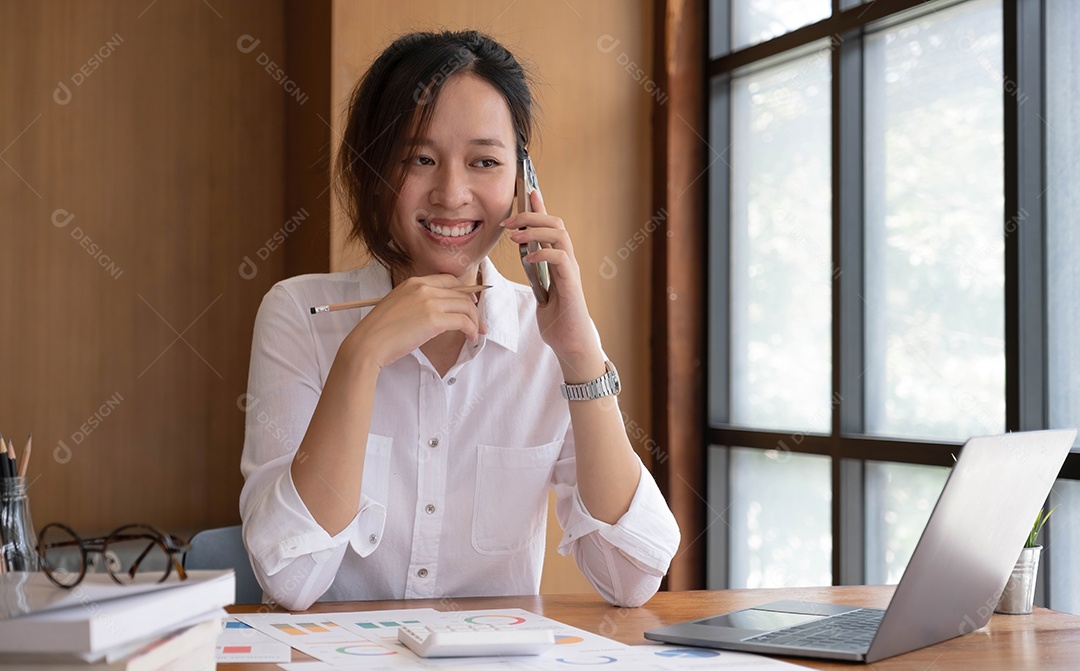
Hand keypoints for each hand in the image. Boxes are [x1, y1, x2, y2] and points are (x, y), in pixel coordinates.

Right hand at [339, 275, 482, 368]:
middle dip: (473, 308)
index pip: (449, 280)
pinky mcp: (434, 320)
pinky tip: (470, 337)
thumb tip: (436, 312)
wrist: (368, 343)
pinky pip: (464, 321)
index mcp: (414, 282)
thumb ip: (416, 302)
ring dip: (475, 320)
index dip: (464, 291)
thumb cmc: (379, 331)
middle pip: (461, 292)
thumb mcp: (397, 305)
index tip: (470, 304)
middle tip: (477, 322)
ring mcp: (430, 302)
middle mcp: (423, 287)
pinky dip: (471, 329)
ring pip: (466, 306)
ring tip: (475, 333)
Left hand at [504, 189, 602, 370]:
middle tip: (508, 222)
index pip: (550, 226)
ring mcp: (571, 271)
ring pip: (559, 235)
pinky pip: (560, 258)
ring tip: (515, 236)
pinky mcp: (572, 284)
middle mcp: (567, 261)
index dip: (540, 207)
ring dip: (535, 230)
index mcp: (558, 261)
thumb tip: (525, 257)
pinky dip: (543, 253)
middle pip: (555, 223)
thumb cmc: (557, 321)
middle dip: (531, 216)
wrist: (571, 344)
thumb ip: (535, 273)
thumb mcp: (539, 292)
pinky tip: (527, 258)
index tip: (527, 191)